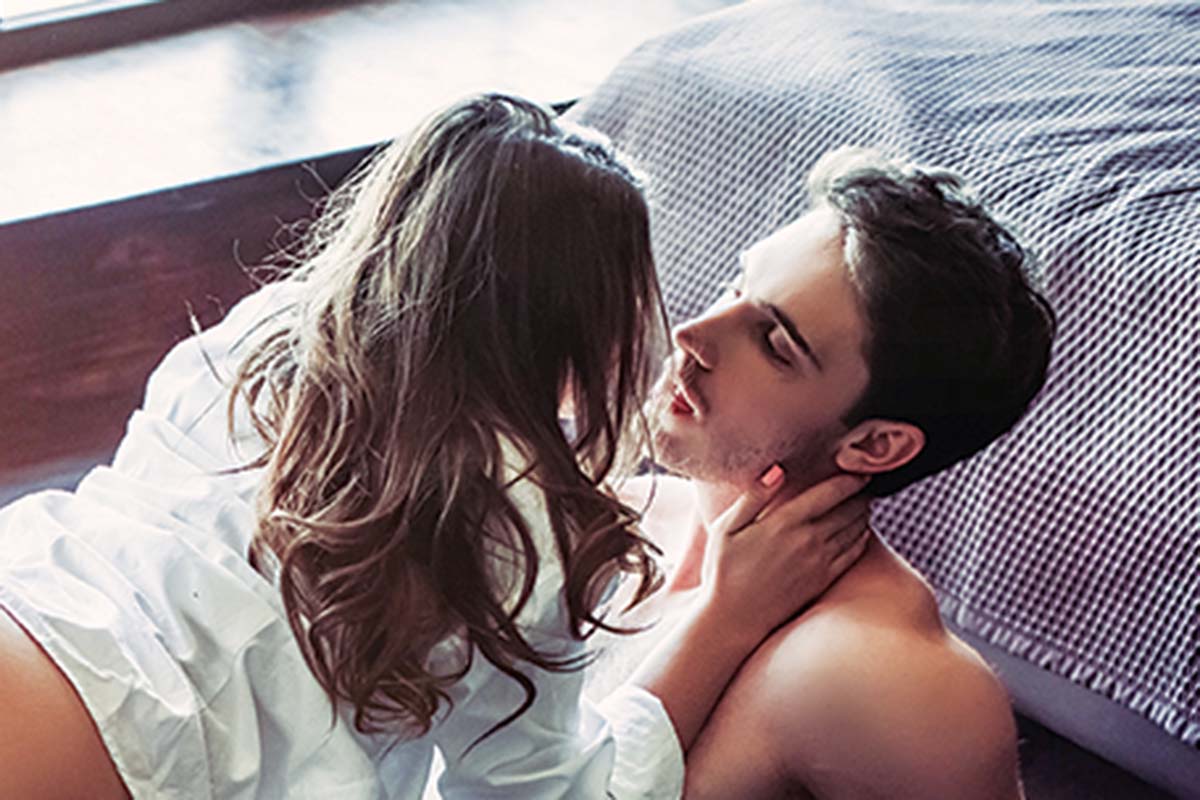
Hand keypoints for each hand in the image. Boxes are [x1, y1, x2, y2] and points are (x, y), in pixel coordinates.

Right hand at [698, 467, 869, 644]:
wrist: (734, 619)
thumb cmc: (724, 570)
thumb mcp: (726, 528)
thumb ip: (754, 497)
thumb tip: (777, 470)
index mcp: (785, 522)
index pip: (830, 493)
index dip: (850, 479)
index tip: (859, 470)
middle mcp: (809, 540)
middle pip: (849, 509)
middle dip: (861, 494)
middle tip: (866, 483)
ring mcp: (820, 562)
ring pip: (855, 530)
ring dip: (863, 513)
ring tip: (864, 502)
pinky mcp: (824, 581)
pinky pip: (854, 553)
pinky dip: (862, 538)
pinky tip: (860, 531)